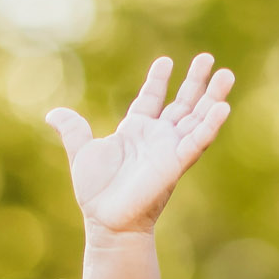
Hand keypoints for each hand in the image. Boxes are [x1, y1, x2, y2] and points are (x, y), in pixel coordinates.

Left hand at [47, 53, 232, 237]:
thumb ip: (73, 129)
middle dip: (195, 82)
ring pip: (197, 117)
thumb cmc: (95, 192)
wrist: (106, 221)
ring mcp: (169, 149)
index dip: (158, 80)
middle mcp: (156, 138)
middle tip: (207, 58)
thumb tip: (52, 115)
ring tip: (227, 73)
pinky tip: (223, 107)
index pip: (151, 98)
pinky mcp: (176, 164)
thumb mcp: (81, 152)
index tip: (166, 62)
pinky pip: (198, 141)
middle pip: (182, 103)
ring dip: (212, 97)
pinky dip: (210, 125)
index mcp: (135, 130)